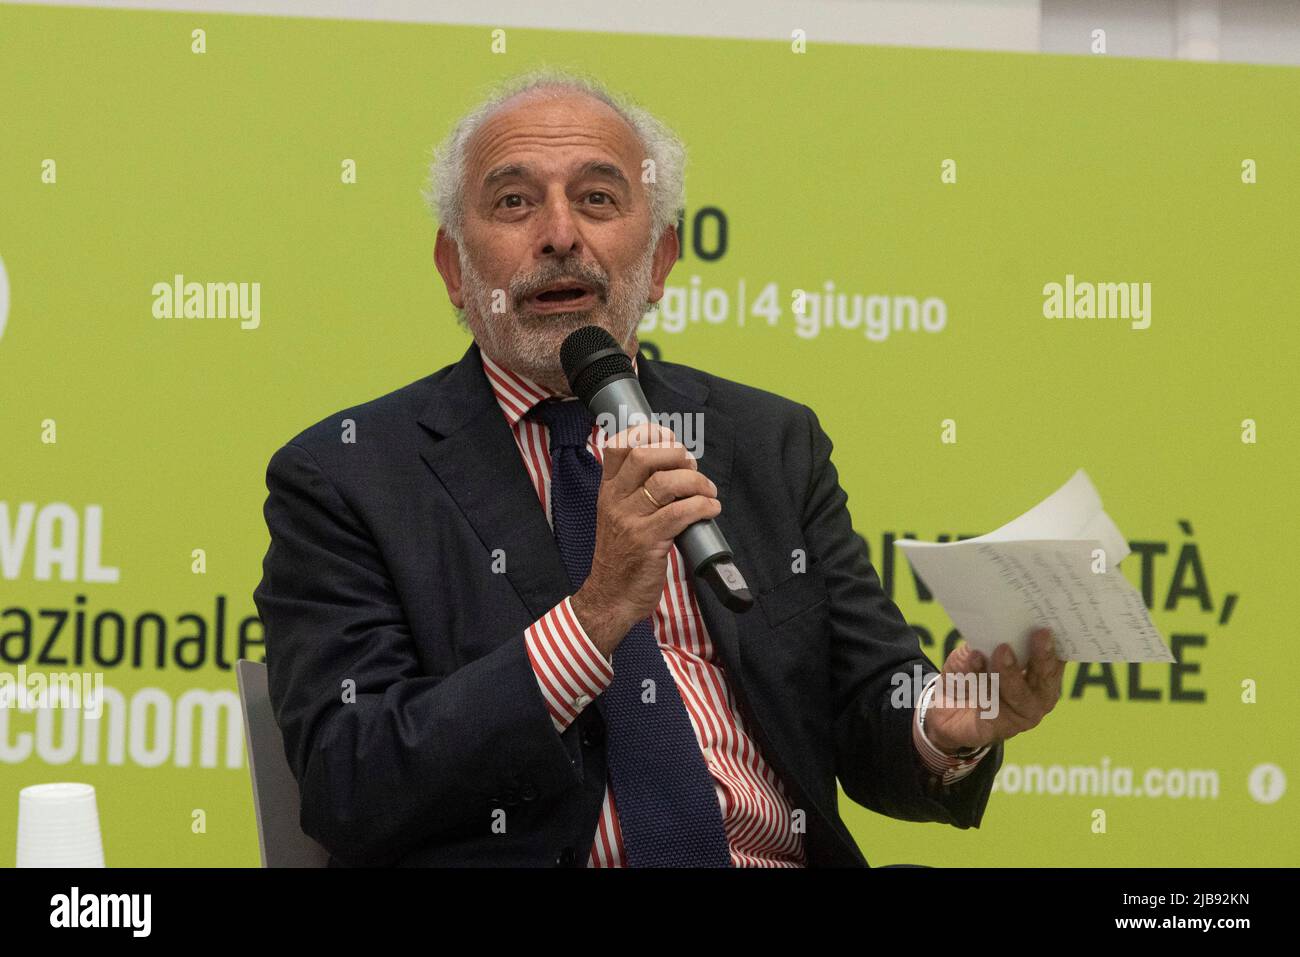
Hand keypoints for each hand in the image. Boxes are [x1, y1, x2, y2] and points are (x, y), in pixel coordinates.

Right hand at [570, 420, 720, 657]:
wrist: (611, 596)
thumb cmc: (622, 557)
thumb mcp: (618, 517)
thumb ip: (636, 492)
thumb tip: (675, 467)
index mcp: (608, 491)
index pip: (618, 447)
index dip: (647, 434)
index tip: (670, 438)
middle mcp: (615, 501)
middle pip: (643, 456)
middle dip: (675, 454)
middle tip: (691, 467)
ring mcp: (630, 521)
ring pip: (666, 483)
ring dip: (696, 482)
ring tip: (707, 492)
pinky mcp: (648, 541)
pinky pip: (680, 513)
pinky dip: (702, 506)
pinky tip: (711, 509)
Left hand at [923, 628, 1063, 753]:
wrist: (940, 707)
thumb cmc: (968, 673)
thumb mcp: (976, 649)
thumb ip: (987, 639)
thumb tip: (995, 623)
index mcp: (1041, 672)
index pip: (1057, 656)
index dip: (1059, 640)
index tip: (1055, 622)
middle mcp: (1039, 695)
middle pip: (1046, 677)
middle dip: (1043, 656)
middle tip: (1039, 634)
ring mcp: (1022, 714)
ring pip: (1021, 694)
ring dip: (1011, 671)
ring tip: (1002, 650)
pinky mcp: (1000, 728)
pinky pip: (992, 705)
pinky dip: (981, 680)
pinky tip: (974, 661)